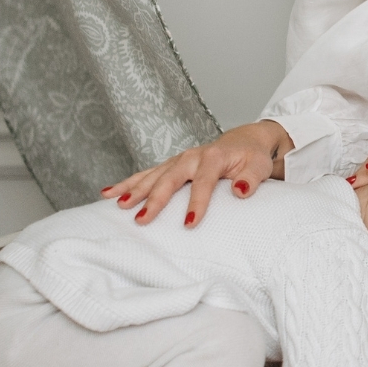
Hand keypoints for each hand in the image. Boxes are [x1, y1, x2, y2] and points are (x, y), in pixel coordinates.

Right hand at [102, 121, 287, 227]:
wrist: (244, 141)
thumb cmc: (252, 158)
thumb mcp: (259, 166)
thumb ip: (252, 178)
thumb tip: (241, 191)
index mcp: (213, 157)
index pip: (203, 182)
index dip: (196, 203)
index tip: (189, 224)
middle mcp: (191, 156)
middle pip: (169, 179)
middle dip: (155, 199)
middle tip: (141, 219)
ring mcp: (178, 160)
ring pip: (152, 175)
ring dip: (134, 190)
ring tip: (118, 206)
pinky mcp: (171, 165)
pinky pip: (146, 174)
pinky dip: (128, 183)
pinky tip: (108, 193)